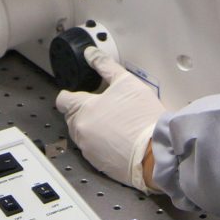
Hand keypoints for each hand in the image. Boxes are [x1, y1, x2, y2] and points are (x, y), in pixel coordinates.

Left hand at [55, 48, 165, 191]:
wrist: (156, 151)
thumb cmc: (141, 117)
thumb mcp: (126, 82)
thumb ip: (105, 66)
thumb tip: (91, 54)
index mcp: (82, 110)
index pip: (63, 100)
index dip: (72, 94)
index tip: (83, 94)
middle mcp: (80, 131)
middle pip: (72, 118)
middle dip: (84, 112)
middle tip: (105, 107)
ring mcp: (88, 150)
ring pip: (82, 135)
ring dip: (92, 129)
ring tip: (114, 124)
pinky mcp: (98, 165)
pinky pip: (93, 151)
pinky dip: (101, 145)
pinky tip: (118, 140)